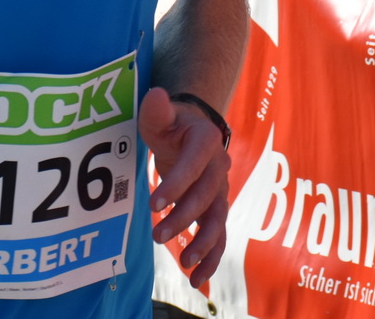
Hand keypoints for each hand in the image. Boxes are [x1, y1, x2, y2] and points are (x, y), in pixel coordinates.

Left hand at [140, 87, 229, 288]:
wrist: (191, 130)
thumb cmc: (171, 124)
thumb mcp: (159, 116)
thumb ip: (156, 110)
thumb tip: (157, 96)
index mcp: (206, 140)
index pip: (194, 165)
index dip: (176, 184)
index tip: (154, 203)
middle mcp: (219, 166)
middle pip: (206, 196)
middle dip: (184, 217)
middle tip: (158, 234)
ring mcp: (221, 190)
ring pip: (218, 219)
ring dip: (204, 243)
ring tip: (186, 263)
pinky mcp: (216, 209)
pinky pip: (219, 236)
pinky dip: (212, 257)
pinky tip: (197, 278)